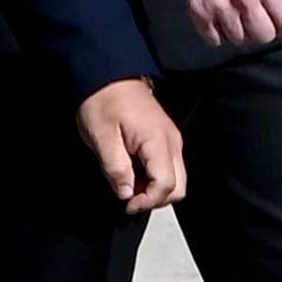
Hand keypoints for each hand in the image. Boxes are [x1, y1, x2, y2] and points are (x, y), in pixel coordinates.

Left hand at [74, 79, 186, 211]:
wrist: (110, 76)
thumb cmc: (104, 102)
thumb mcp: (101, 138)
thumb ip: (116, 169)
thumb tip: (126, 194)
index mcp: (158, 142)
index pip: (166, 184)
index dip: (148, 201)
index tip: (126, 204)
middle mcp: (172, 143)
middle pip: (179, 187)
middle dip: (155, 199)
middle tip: (128, 198)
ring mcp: (172, 141)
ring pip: (177, 180)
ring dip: (155, 190)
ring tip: (128, 184)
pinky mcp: (167, 140)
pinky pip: (169, 168)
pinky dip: (154, 178)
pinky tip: (133, 173)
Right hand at [183, 0, 281, 49]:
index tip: (280, 21)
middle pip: (264, 36)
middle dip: (265, 32)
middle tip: (259, 21)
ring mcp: (220, 7)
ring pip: (239, 40)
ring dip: (241, 34)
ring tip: (238, 18)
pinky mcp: (200, 13)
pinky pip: (215, 40)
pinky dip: (220, 35)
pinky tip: (222, 20)